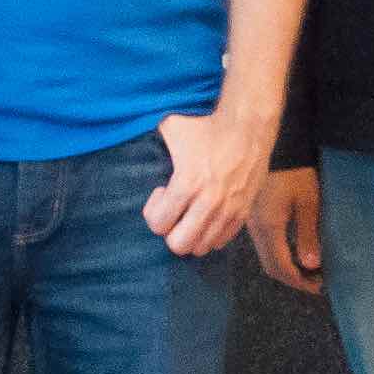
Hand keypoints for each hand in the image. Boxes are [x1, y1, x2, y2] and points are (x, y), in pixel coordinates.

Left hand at [145, 105, 271, 258]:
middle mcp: (208, 202)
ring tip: (191, 213)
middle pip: (179, 245)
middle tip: (174, 210)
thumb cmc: (206, 125)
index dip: (153, 211)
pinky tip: (208, 214)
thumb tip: (125, 140)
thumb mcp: (171, 127)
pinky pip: (221, 241)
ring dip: (191, 234)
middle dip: (170, 231)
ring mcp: (228, 210)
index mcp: (187, 184)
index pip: (158, 225)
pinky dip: (211, 234)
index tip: (162, 191)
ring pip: (202, 247)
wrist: (249, 125)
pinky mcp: (243, 212)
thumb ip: (150, 141)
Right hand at [252, 166, 325, 294]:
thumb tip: (311, 265)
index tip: (318, 287)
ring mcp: (251, 224)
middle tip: (316, 282)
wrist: (273, 146)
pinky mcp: (252, 217)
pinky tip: (293, 252)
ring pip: (265, 257)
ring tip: (308, 269)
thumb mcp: (307, 201)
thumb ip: (308, 234)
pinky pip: (263, 245)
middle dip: (293, 279)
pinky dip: (278, 255)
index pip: (281, 267)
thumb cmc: (294, 171)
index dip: (299, 281)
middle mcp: (255, 230)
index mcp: (269, 228)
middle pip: (270, 266)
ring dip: (285, 268)